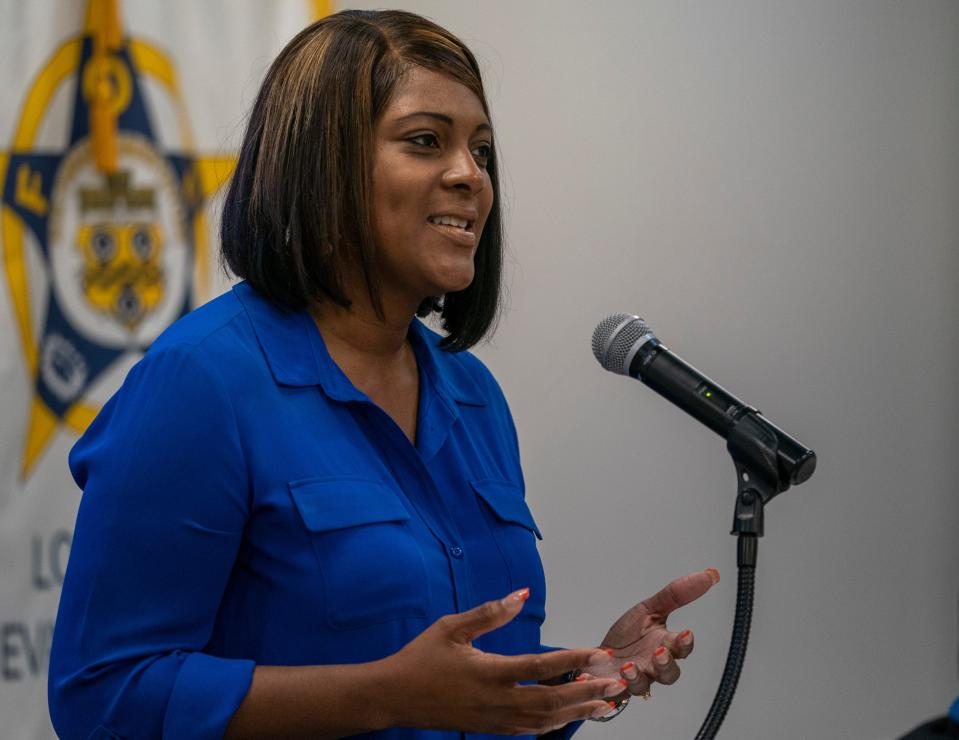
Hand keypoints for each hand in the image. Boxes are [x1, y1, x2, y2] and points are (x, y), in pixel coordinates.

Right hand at [380, 589, 624, 734]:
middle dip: (587, 692)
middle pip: (552, 701)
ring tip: (604, 704)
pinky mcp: (489, 729)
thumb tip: (521, 594)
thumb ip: (490, 612)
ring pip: (544, 721)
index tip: (598, 653)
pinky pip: (529, 731)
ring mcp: (494, 720)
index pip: (540, 666)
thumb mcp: (452, 627)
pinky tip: (568, 717)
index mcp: (488, 672)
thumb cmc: (421, 658)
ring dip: (577, 712)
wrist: (394, 696)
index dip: (574, 660)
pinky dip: (554, 724)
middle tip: (614, 683)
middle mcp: (495, 701)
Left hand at [586, 569, 719, 698]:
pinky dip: (607, 687)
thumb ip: (677, 594)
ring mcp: (633, 680)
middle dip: (666, 664)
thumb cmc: (628, 636)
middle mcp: (652, 667)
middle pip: (669, 673)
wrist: (598, 657)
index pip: (681, 648)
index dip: (685, 643)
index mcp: (663, 645)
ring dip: (636, 677)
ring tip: (628, 666)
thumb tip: (710, 575)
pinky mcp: (612, 689)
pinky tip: (605, 678)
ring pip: (642, 686)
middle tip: (659, 652)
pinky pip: (611, 693)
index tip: (685, 633)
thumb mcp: (649, 609)